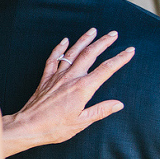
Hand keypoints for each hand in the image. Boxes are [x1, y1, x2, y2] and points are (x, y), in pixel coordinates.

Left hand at [1, 29, 134, 156]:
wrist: (29, 126)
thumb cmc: (55, 127)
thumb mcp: (81, 122)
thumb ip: (100, 111)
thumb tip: (118, 104)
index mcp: (82, 89)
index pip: (106, 69)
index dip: (120, 59)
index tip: (130, 50)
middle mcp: (71, 78)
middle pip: (90, 54)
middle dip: (103, 42)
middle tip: (114, 34)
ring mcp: (57, 76)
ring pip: (73, 53)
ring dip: (84, 40)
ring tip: (93, 31)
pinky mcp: (46, 78)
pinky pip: (53, 59)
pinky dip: (59, 48)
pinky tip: (65, 41)